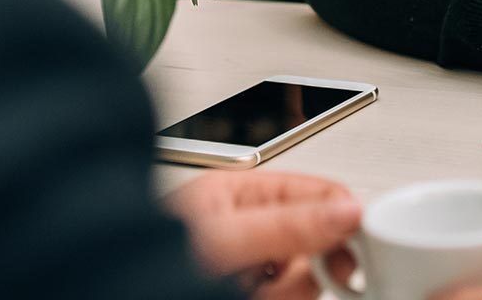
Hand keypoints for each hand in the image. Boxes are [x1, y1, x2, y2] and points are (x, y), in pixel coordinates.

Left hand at [167, 171, 360, 299]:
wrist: (120, 286)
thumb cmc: (148, 257)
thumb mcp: (227, 236)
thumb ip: (288, 224)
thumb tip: (346, 210)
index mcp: (241, 194)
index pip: (315, 192)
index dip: (344, 214)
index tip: (361, 241)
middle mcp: (248, 228)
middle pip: (318, 239)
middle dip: (314, 261)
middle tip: (315, 275)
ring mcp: (249, 268)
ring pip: (305, 279)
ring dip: (291, 289)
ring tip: (259, 289)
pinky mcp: (254, 293)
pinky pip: (289, 296)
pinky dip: (280, 299)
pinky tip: (258, 297)